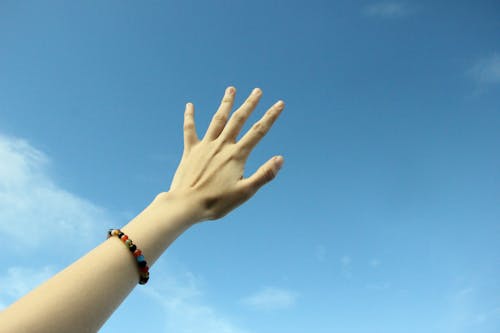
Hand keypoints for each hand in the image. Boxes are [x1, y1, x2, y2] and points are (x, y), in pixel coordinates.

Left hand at [168, 86, 284, 221]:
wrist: (186, 204)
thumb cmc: (216, 202)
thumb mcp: (245, 192)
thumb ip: (263, 175)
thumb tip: (280, 159)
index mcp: (236, 155)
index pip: (258, 131)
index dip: (270, 116)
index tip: (279, 104)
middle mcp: (222, 146)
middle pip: (238, 119)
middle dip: (249, 104)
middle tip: (257, 90)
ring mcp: (205, 146)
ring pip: (218, 120)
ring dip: (226, 103)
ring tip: (231, 89)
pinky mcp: (190, 150)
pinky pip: (190, 129)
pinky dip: (190, 117)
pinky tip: (189, 105)